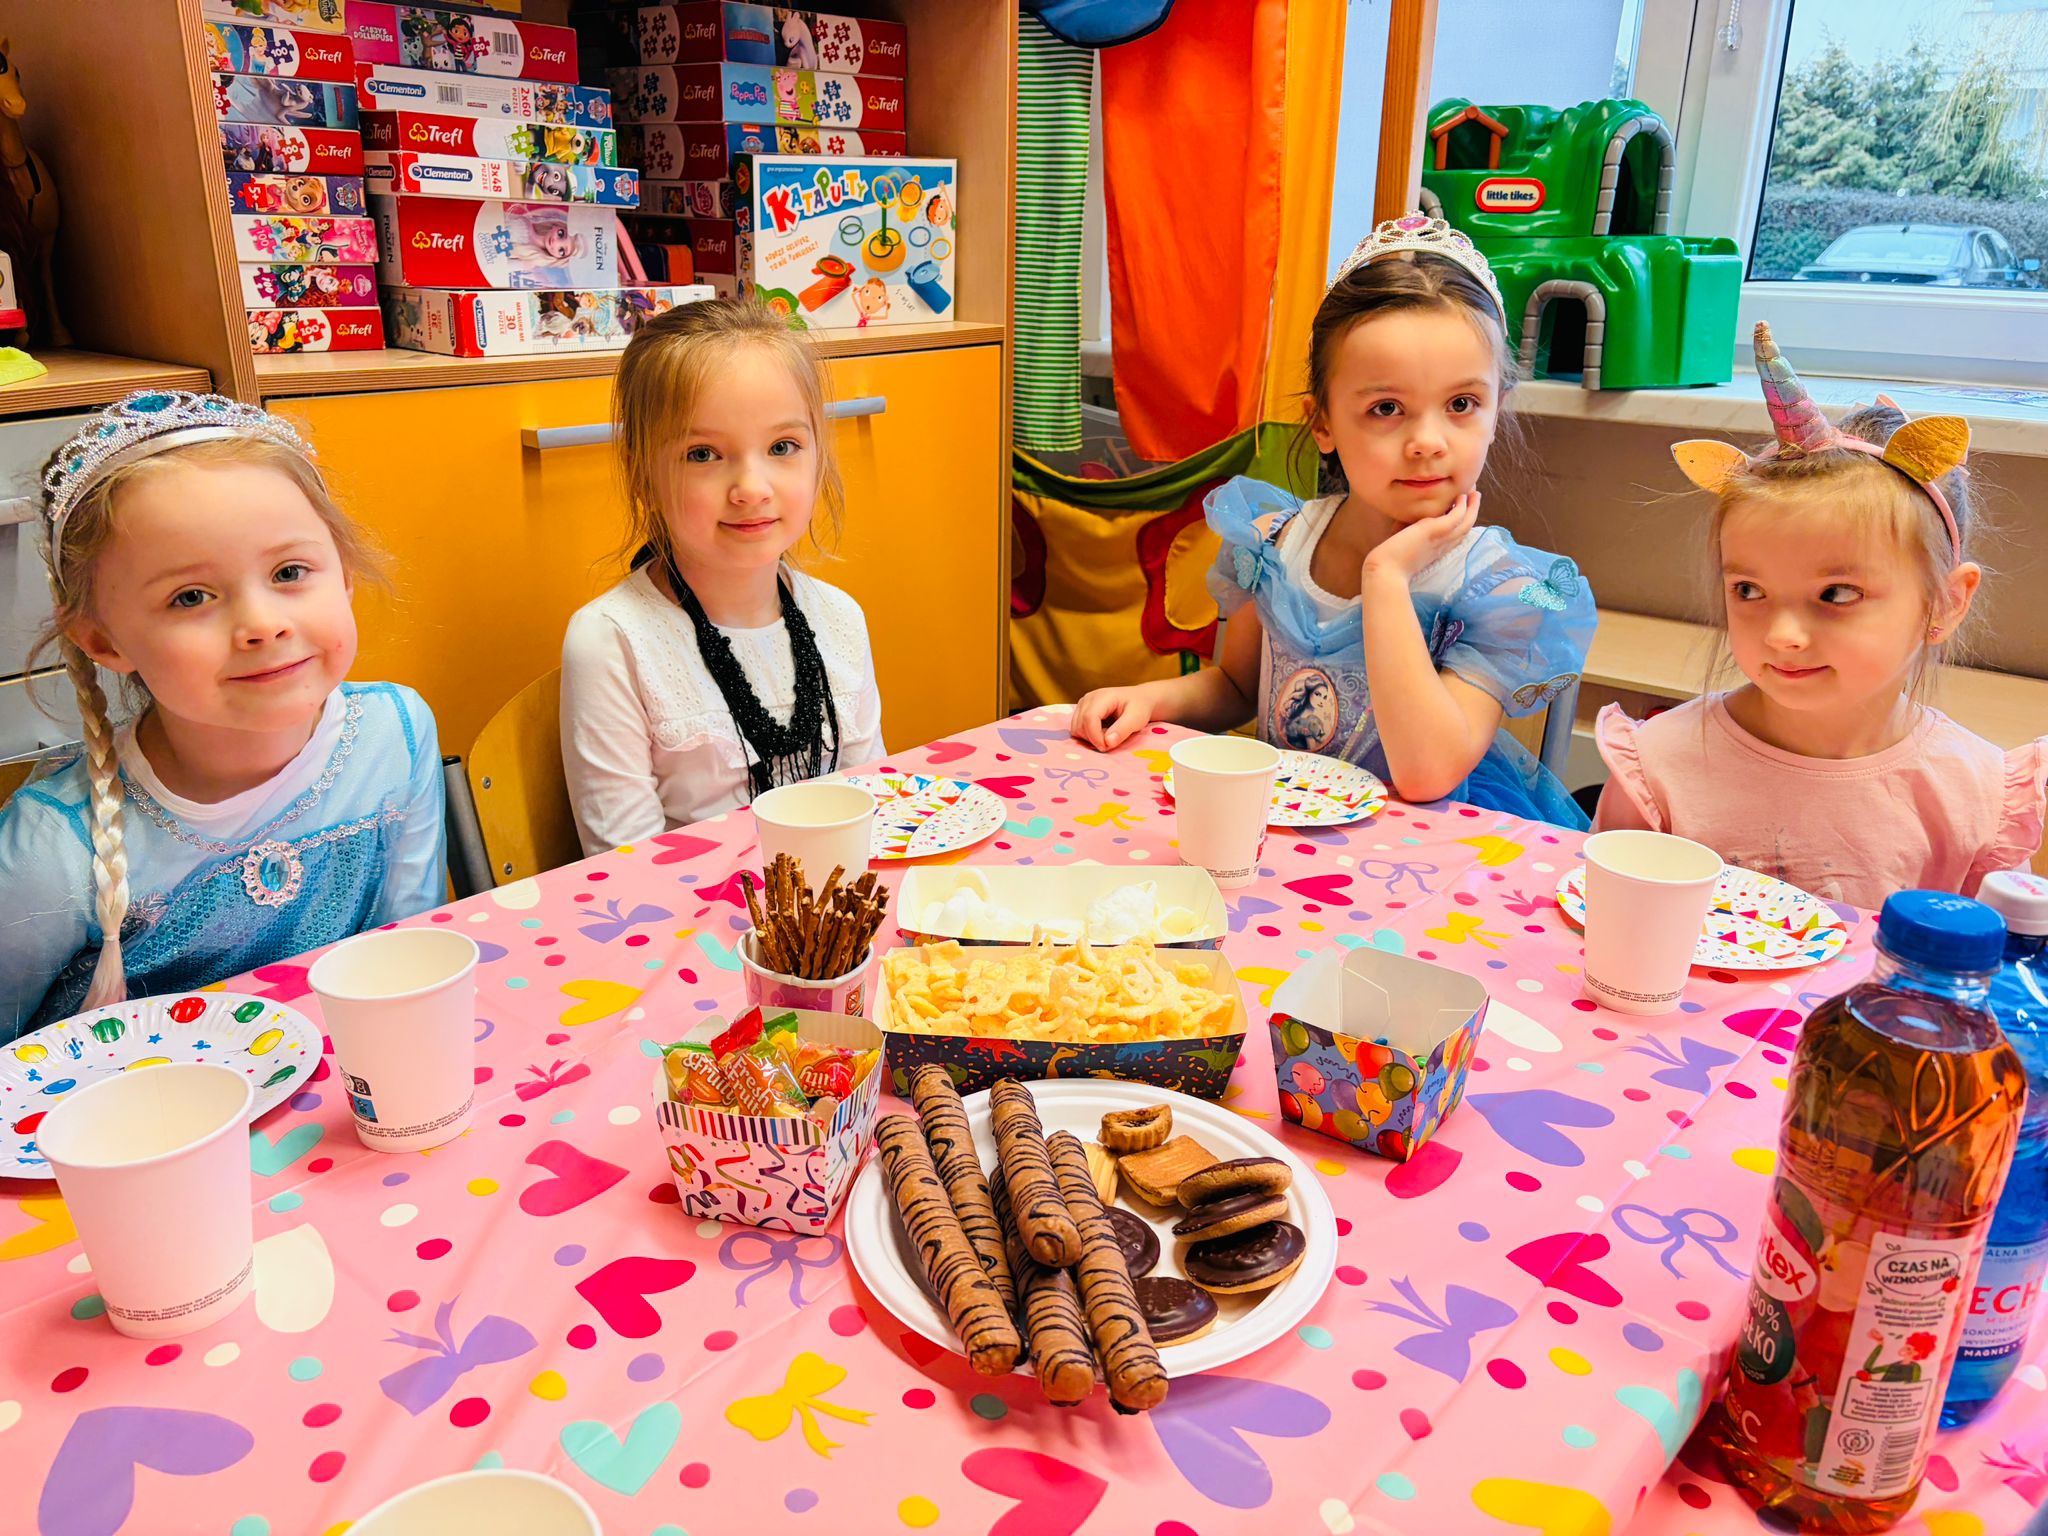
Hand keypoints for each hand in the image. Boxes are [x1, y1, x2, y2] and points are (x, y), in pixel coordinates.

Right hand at [1070, 687, 1152, 751]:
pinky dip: (1088, 736)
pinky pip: (1077, 729)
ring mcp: (1082, 705)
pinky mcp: (1081, 711)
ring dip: (1090, 738)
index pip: (1089, 718)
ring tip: (1108, 734)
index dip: (1095, 736)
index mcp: (1102, 697)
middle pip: (1080, 725)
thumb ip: (1123, 730)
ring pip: (1076, 729)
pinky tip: (1102, 732)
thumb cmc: (1139, 707)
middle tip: (1112, 740)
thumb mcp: (1137, 718)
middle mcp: (1088, 699)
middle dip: (1094, 739)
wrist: (1139, 699)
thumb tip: (1108, 743)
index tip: (1107, 747)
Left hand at [1362, 491, 1481, 587]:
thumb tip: (1405, 519)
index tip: (1463, 510)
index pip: (1454, 536)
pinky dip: (1462, 507)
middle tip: (1475, 497)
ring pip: (1466, 523)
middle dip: (1472, 512)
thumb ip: (1406, 529)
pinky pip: (1456, 517)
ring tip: (1475, 492)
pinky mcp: (1436, 531)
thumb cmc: (1388, 559)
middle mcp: (1442, 545)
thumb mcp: (1401, 541)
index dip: (1461, 523)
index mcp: (1436, 550)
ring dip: (1473, 507)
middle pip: (1465, 528)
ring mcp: (1441, 539)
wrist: (1385, 570)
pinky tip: (1462, 496)